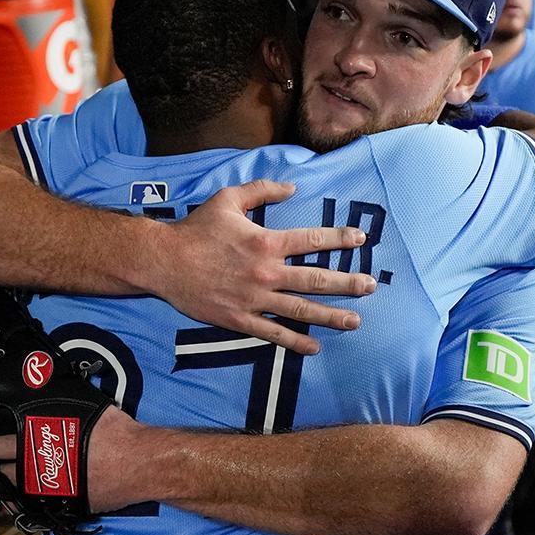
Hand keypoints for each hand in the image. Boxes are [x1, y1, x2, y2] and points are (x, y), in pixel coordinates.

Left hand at [0, 406, 147, 513]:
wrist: (139, 462)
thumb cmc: (116, 431)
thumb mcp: (85, 405)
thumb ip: (60, 401)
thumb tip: (48, 381)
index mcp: (36, 440)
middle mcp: (36, 467)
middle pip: (0, 471)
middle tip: (1, 459)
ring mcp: (48, 490)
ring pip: (15, 492)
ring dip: (13, 482)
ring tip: (17, 475)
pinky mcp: (63, 504)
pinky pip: (36, 505)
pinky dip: (33, 498)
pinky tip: (36, 490)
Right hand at [145, 180, 376, 354]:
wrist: (163, 262)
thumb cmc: (196, 229)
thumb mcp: (228, 198)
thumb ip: (262, 190)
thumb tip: (292, 187)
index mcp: (266, 241)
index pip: (313, 240)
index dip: (340, 239)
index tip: (360, 240)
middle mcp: (266, 272)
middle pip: (316, 279)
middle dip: (347, 283)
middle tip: (370, 286)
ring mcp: (255, 299)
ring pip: (301, 310)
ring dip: (331, 316)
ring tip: (355, 321)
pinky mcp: (240, 319)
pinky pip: (274, 333)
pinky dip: (296, 342)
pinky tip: (315, 347)